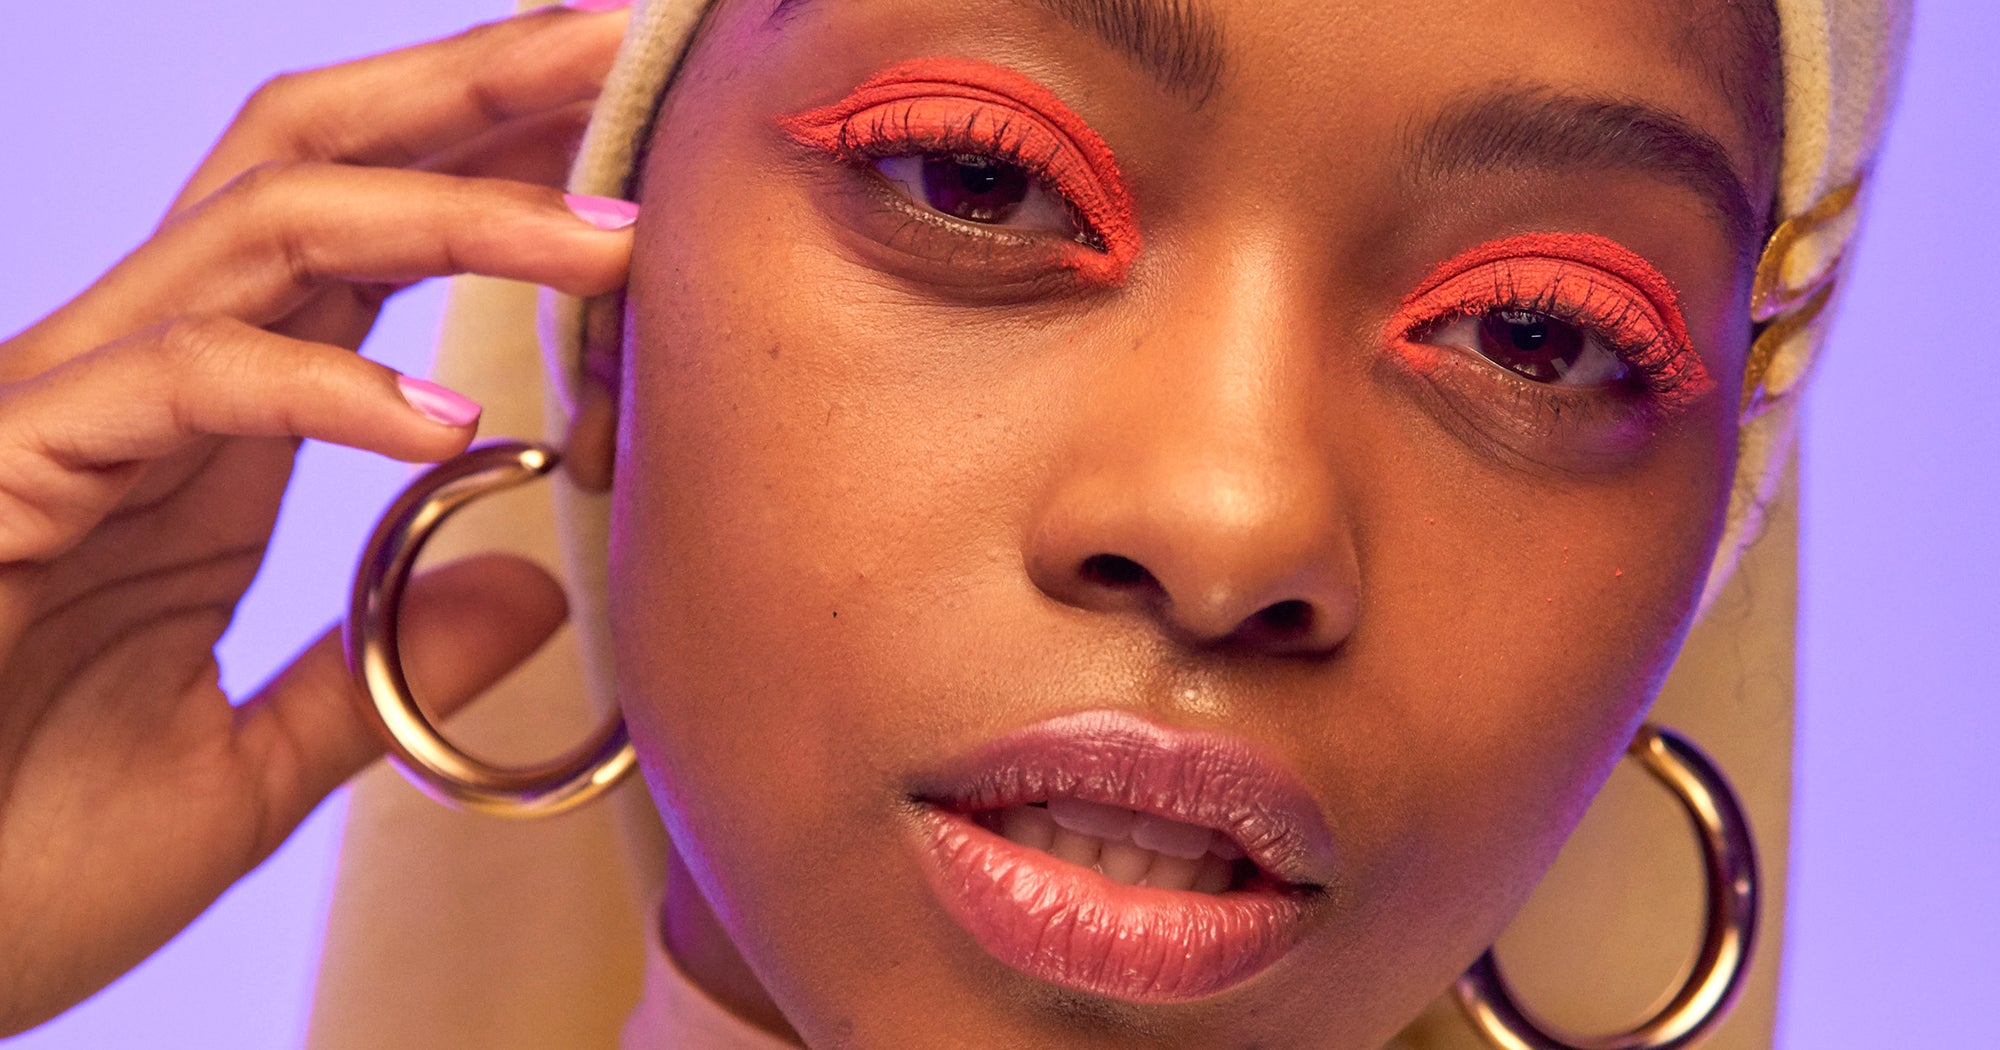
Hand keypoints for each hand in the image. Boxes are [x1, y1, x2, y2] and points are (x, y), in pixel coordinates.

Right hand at [0, 7, 632, 1032]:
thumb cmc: (19, 861)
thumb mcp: (257, 762)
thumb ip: (386, 660)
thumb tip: (533, 587)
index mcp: (212, 430)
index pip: (363, 237)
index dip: (493, 164)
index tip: (628, 128)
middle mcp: (147, 383)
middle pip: (313, 160)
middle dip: (472, 89)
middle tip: (623, 39)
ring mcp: (69, 413)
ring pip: (264, 226)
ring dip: (454, 208)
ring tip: (613, 230)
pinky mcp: (11, 473)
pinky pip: (182, 378)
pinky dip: (324, 383)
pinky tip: (451, 425)